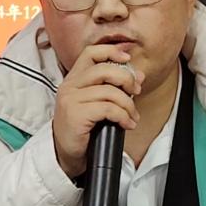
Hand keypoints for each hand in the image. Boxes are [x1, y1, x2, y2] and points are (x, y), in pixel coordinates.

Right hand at [52, 45, 143, 177]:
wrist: (66, 154)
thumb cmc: (83, 128)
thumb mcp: (98, 102)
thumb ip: (115, 86)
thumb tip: (138, 76)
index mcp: (74, 78)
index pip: (91, 53)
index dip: (111, 51)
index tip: (127, 59)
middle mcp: (70, 86)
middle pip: (104, 69)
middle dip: (127, 79)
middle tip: (136, 92)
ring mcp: (71, 100)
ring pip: (110, 91)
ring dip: (128, 105)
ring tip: (132, 116)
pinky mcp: (76, 115)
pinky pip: (108, 109)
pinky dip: (123, 116)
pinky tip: (127, 124)